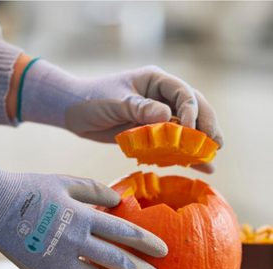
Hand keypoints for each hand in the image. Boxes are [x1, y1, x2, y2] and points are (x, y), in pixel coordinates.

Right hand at [0, 145, 167, 268]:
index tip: (163, 251)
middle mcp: (75, 241)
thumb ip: (95, 189)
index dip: (146, 242)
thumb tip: (119, 199)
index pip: (124, 232)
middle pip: (115, 260)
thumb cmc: (33, 189)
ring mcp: (58, 260)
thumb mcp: (66, 181)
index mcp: (82, 217)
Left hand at [19, 60, 222, 146]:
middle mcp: (160, 97)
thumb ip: (140, 109)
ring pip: (185, 127)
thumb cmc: (91, 99)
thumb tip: (168, 117)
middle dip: (205, 125)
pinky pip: (171, 143)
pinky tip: (198, 166)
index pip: (183, 92)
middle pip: (193, 108)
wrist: (74, 112)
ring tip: (212, 156)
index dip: (192, 109)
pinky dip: (183, 154)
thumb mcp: (115, 101)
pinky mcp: (150, 133)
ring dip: (199, 141)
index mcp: (155, 80)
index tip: (191, 128)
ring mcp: (157, 115)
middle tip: (215, 143)